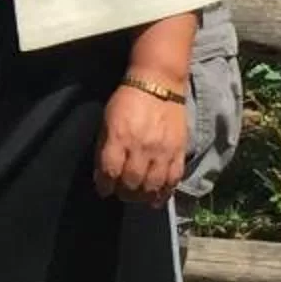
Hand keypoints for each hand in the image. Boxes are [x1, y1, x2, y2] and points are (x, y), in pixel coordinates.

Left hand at [95, 82, 186, 204]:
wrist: (159, 83)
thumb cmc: (127, 100)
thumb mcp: (107, 120)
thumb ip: (104, 148)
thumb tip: (101, 175)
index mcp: (119, 137)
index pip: (110, 171)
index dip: (105, 186)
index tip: (104, 190)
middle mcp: (141, 146)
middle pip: (131, 182)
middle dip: (124, 193)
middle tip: (122, 193)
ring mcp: (162, 150)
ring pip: (153, 185)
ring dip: (143, 196)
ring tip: (138, 195)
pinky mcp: (179, 150)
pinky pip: (173, 179)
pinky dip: (165, 193)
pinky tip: (157, 199)